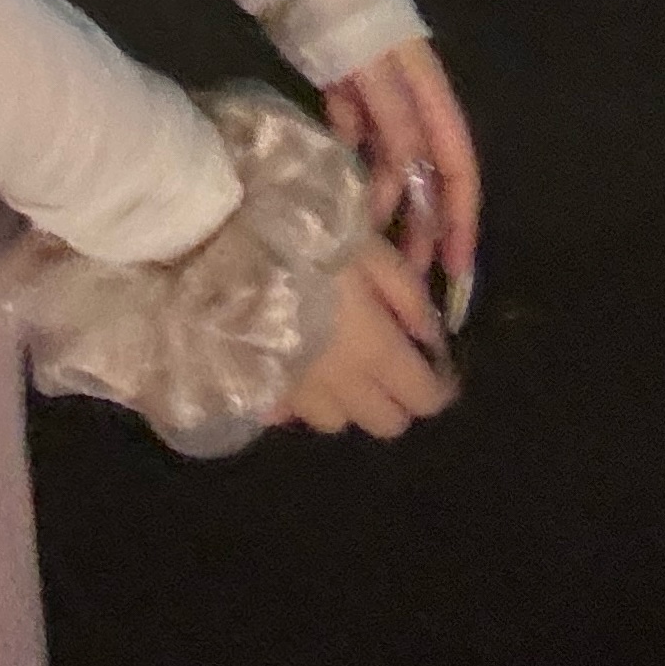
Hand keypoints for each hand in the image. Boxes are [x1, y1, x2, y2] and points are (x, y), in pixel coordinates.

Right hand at [277, 235, 459, 439]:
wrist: (226, 248)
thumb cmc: (308, 241)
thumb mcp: (373, 252)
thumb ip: (410, 298)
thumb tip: (432, 339)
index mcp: (375, 351)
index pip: (424, 398)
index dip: (438, 386)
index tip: (435, 365)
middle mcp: (341, 386)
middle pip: (386, 424)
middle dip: (396, 400)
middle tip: (389, 365)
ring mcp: (297, 394)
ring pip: (337, 422)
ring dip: (347, 402)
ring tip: (339, 367)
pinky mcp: (260, 390)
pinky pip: (290, 413)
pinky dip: (301, 400)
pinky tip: (296, 369)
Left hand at [322, 37, 480, 329]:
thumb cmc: (345, 12)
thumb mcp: (373, 70)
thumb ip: (394, 125)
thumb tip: (405, 185)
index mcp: (432, 95)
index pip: (458, 169)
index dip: (461, 221)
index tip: (456, 273)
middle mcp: (411, 100)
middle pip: (425, 174)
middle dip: (423, 226)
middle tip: (410, 280)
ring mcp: (376, 94)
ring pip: (388, 163)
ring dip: (383, 204)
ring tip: (371, 251)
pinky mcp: (341, 87)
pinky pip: (355, 141)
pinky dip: (351, 169)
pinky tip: (337, 200)